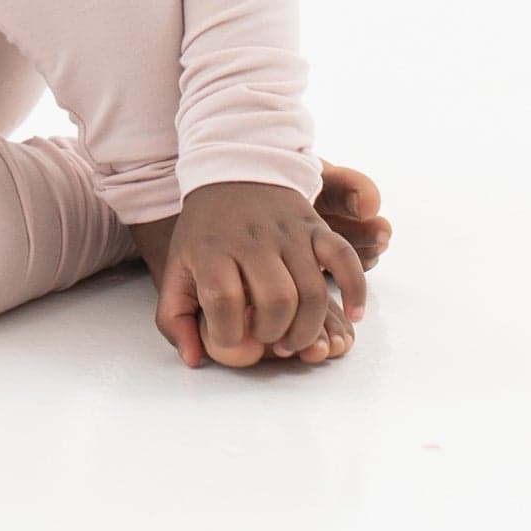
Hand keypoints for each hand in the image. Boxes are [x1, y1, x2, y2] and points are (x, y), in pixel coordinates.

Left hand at [153, 180, 366, 368]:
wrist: (231, 171)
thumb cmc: (204, 233)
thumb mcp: (176, 269)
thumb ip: (174, 318)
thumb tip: (194, 359)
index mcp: (213, 250)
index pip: (224, 302)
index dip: (228, 334)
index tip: (230, 338)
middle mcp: (253, 240)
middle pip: (276, 300)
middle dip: (274, 334)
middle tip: (268, 340)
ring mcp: (288, 232)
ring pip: (311, 291)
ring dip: (307, 327)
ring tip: (293, 338)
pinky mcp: (316, 226)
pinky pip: (345, 259)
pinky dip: (356, 290)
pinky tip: (354, 316)